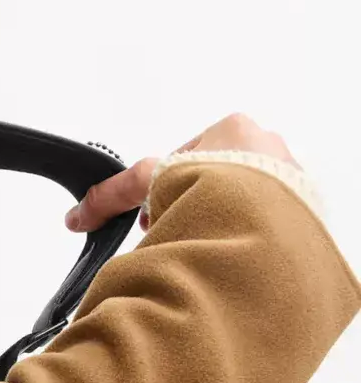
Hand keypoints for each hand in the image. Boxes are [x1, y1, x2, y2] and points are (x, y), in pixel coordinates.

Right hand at [64, 113, 300, 232]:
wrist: (265, 226)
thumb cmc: (218, 192)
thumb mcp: (152, 184)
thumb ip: (114, 196)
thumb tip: (77, 215)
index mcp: (235, 129)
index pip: (191, 157)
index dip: (166, 188)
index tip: (156, 213)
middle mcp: (269, 149)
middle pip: (218, 180)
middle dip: (195, 205)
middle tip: (177, 229)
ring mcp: (292, 181)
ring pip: (243, 203)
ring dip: (221, 222)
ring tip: (203, 245)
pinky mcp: (305, 213)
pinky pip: (266, 226)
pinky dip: (246, 239)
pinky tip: (230, 252)